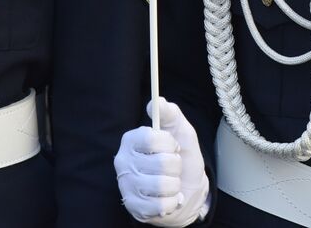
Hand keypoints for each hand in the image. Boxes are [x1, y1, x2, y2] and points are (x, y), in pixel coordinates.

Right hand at [115, 98, 209, 226]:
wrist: (187, 189)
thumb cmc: (180, 156)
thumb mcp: (180, 130)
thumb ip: (170, 113)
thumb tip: (157, 101)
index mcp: (131, 140)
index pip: (152, 138)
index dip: (170, 143)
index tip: (172, 146)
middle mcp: (123, 162)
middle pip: (161, 163)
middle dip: (176, 166)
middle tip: (172, 167)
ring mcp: (126, 186)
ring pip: (162, 186)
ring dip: (175, 185)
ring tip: (171, 182)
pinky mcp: (133, 207)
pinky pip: (160, 206)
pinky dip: (172, 202)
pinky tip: (168, 198)